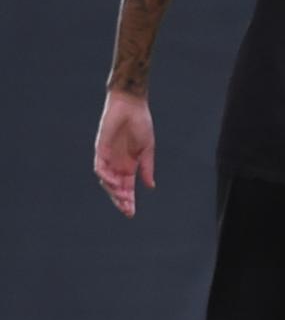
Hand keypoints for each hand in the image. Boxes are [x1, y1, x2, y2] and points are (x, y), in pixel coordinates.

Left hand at [94, 90, 155, 216]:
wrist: (131, 106)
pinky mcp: (100, 150)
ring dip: (113, 191)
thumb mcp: (148, 149)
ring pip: (107, 181)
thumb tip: (150, 186)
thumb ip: (147, 168)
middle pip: (116, 188)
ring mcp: (108, 158)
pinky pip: (100, 168)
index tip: (132, 213)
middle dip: (121, 201)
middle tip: (127, 211)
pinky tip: (113, 182)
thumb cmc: (141, 124)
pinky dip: (105, 176)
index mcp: (129, 165)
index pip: (127, 188)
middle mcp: (117, 164)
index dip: (129, 200)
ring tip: (123, 197)